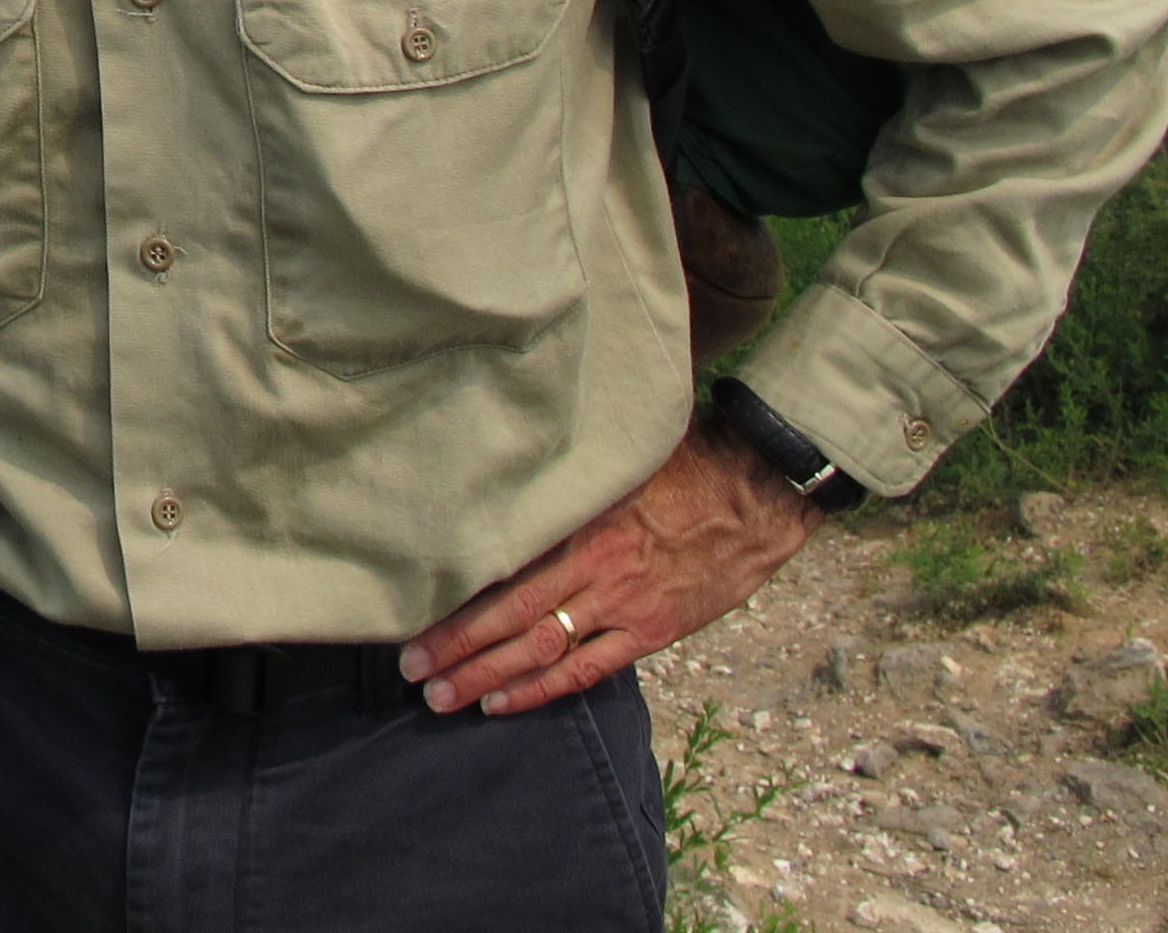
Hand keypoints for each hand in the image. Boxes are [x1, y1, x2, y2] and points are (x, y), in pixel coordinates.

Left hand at [397, 416, 821, 716]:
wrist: (756, 490)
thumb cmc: (683, 464)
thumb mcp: (613, 465)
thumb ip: (561, 485)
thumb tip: (501, 481)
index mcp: (579, 526)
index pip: (501, 574)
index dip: (455, 604)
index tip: (412, 620)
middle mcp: (594, 571)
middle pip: (510, 618)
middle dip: (457, 648)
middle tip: (413, 671)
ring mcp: (624, 606)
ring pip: (542, 651)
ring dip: (488, 677)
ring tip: (442, 696)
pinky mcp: (654, 630)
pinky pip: (590, 669)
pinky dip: (543, 689)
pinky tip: (504, 702)